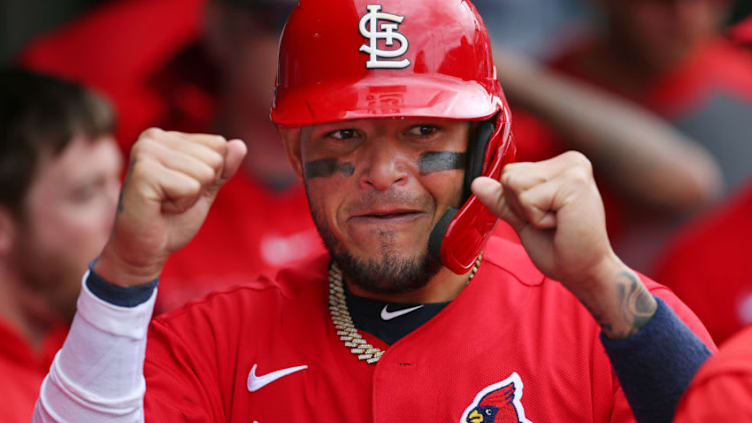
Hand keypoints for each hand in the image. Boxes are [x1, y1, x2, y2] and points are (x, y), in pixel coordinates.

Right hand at [95, 129, 246, 286]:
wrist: (146, 249)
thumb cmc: (172, 218)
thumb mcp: (206, 189)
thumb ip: (223, 167)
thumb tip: (239, 145)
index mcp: (168, 137)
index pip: (219, 144)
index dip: (210, 175)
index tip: (183, 188)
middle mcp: (153, 138)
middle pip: (214, 158)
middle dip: (201, 186)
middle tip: (174, 199)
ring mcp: (145, 153)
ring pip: (204, 173)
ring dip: (190, 197)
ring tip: (166, 203)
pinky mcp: (143, 173)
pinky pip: (190, 188)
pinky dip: (182, 205)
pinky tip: (160, 207)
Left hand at [472, 151, 655, 337]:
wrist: (585, 271)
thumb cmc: (559, 248)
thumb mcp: (524, 219)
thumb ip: (503, 200)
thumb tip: (476, 182)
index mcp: (561, 164)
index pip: (510, 172)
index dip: (518, 202)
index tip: (546, 216)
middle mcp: (571, 160)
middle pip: (510, 175)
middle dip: (522, 207)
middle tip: (553, 222)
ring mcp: (574, 169)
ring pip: (515, 185)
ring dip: (530, 214)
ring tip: (558, 222)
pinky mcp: (574, 183)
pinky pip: (528, 200)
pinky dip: (538, 220)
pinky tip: (563, 224)